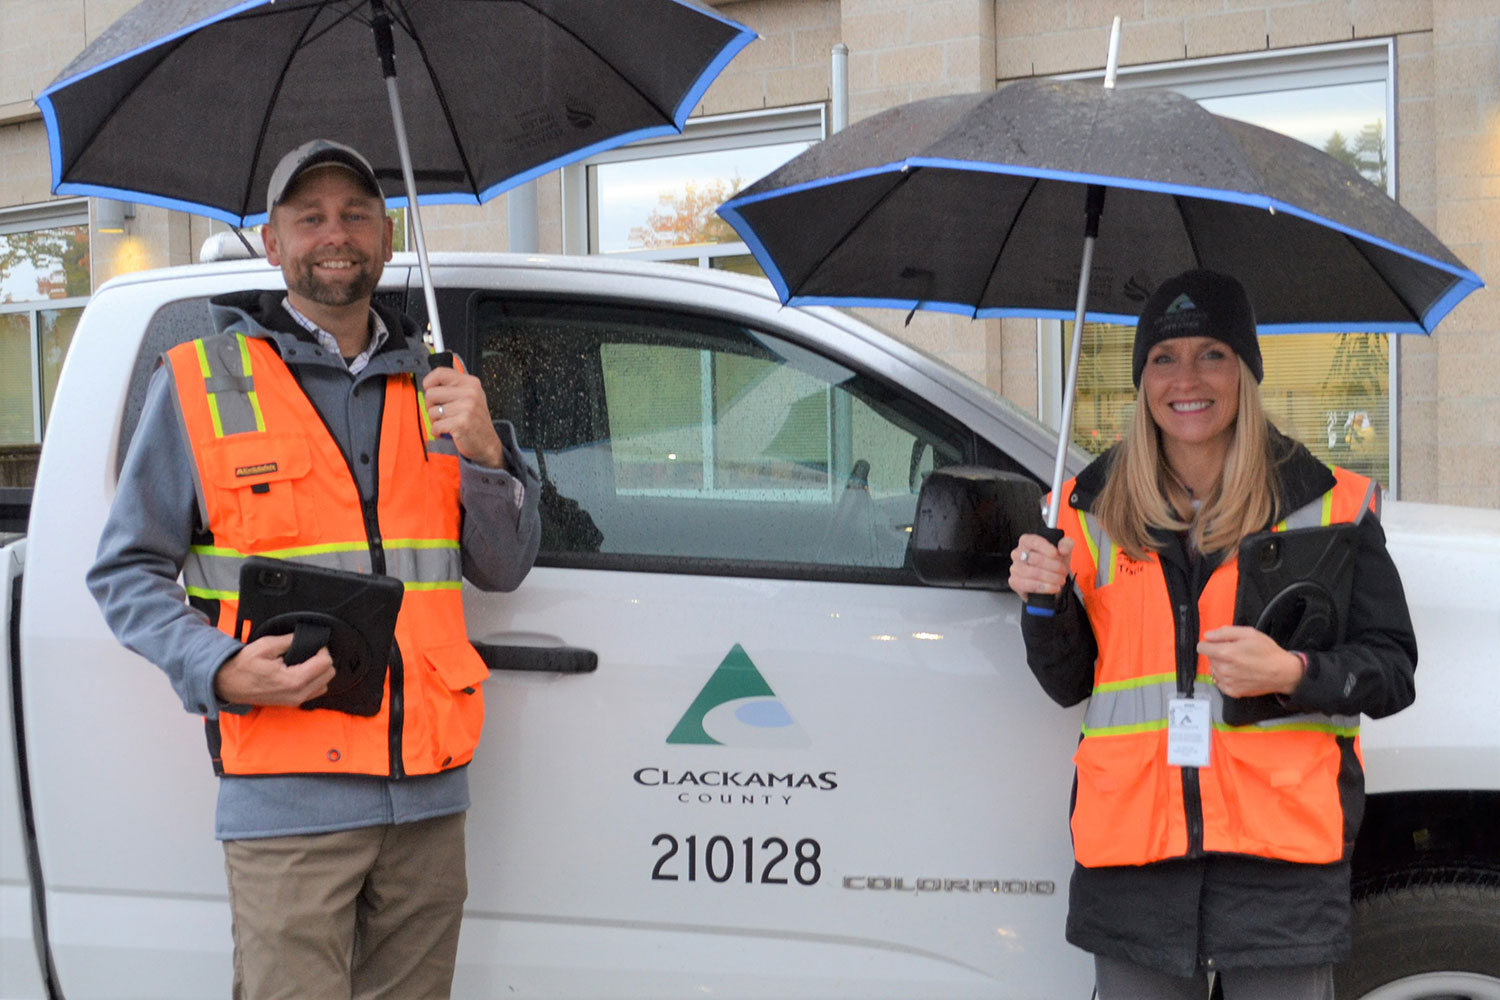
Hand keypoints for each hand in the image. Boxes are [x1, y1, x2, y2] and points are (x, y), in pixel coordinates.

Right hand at [213, 633, 334, 706]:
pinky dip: (313, 681)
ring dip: (320, 672)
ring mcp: (295, 701)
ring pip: (324, 685)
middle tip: (311, 651)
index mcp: (293, 681)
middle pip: (329, 675)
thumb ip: (290, 641)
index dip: (322, 650)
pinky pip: (314, 692)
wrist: (227, 684)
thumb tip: (305, 637)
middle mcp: (298, 694)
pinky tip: (301, 671)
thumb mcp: (266, 646)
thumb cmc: (243, 665)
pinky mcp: (292, 703)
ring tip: (306, 661)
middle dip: (323, 660)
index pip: (325, 664)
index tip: (314, 644)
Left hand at [422, 365, 503, 466]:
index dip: (428, 382)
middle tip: (441, 414)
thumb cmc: (476, 422)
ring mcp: (467, 408)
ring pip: (432, 411)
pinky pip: (436, 425)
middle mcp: (470, 393)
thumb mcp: (471, 397)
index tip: (430, 390)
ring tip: (447, 423)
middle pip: (431, 393)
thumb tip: (431, 382)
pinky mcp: (461, 423)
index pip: (440, 373)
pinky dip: (437, 432)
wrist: (488, 444)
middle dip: (431, 406)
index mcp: (471, 383)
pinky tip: (447, 432)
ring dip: (435, 421)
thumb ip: (455, 387)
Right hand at [1009, 533, 1073, 601]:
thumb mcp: (1063, 550)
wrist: (1050, 580)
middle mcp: (1017, 553)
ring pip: (1033, 573)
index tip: (1056, 554)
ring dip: (1051, 578)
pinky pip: (1027, 585)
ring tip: (1060, 580)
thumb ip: (1066, 545)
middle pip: (1034, 559)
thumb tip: (1063, 549)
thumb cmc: (1054, 562)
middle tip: (1063, 571)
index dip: (1045, 548)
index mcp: (1027, 541)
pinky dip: (1043, 587)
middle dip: (1053, 566)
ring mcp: (1015, 568)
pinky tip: (1053, 587)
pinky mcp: (1015, 582)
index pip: (1034, 542)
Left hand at [1198, 626, 1304, 697]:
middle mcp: (1223, 669)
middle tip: (1236, 653)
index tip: (1219, 643)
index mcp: (1226, 653)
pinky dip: (1226, 677)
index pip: (1201, 647)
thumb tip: (1208, 636)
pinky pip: (1220, 682)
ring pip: (1214, 670)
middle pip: (1209, 658)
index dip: (1210, 643)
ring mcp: (1227, 682)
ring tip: (1239, 664)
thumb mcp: (1249, 633)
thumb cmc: (1268, 652)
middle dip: (1218, 653)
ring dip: (1222, 665)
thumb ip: (1224, 632)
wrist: (1283, 673)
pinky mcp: (1232, 692)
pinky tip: (1239, 673)